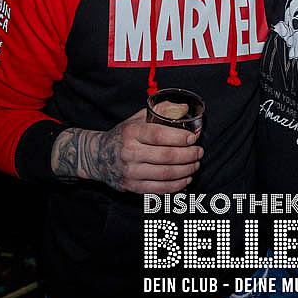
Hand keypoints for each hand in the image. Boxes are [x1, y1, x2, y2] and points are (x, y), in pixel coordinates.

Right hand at [52, 108, 201, 193]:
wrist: (98, 157)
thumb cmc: (124, 136)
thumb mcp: (137, 118)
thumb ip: (160, 111)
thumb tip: (183, 108)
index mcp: (132, 133)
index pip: (159, 135)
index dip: (179, 137)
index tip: (193, 138)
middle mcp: (130, 153)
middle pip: (166, 156)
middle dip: (188, 155)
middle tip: (199, 153)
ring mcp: (130, 171)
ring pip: (166, 174)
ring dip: (186, 171)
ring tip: (195, 165)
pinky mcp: (132, 186)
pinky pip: (159, 189)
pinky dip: (176, 185)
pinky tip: (185, 178)